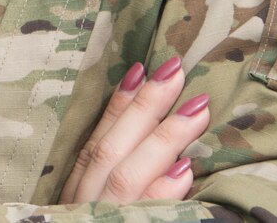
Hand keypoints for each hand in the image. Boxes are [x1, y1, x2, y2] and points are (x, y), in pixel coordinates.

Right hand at [61, 57, 211, 203]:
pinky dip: (161, 189)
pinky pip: (144, 210)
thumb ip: (113, 168)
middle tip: (176, 72)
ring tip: (198, 109)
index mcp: (79, 184)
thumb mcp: (94, 195)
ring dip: (163, 139)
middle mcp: (87, 196)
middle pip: (111, 147)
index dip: (119, 104)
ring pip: (127, 173)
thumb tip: (145, 123)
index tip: (141, 69)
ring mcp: (106, 215)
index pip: (98, 137)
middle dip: (145, 107)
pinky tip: (185, 168)